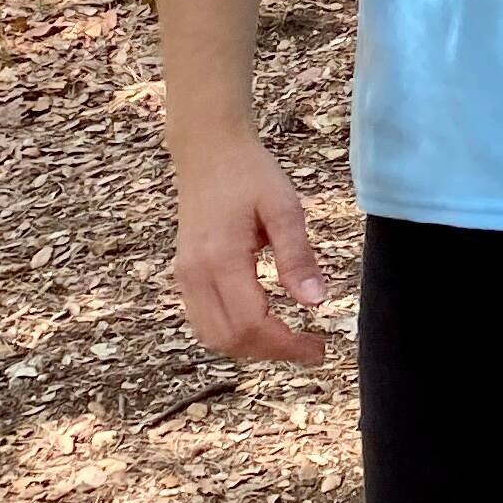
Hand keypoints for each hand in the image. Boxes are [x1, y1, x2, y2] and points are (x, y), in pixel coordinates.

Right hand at [166, 134, 330, 363]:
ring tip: (289, 339)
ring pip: (212, 336)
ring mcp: (184, 276)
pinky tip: (263, 322)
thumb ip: (298, 257)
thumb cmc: (250, 173)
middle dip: (271, 352)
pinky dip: (232, 333)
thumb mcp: (284, 208)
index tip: (319, 349)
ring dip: (251, 347)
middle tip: (310, 348)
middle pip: (229, 339)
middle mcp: (194, 274)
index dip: (286, 345)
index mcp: (220, 259)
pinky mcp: (184, 273)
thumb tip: (316, 303)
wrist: (208, 150)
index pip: (251, 324)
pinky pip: (203, 320)